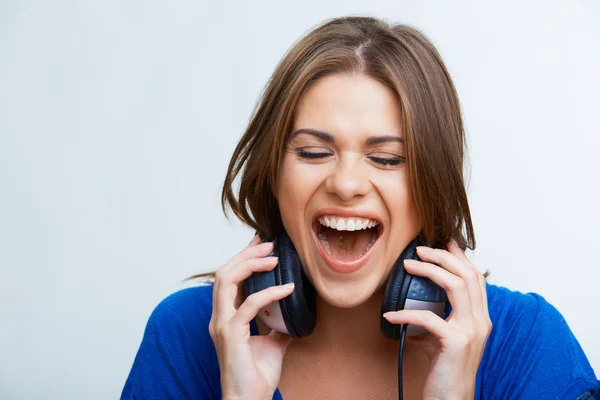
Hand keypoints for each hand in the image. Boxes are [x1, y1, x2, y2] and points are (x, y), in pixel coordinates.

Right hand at [209, 235, 294, 399]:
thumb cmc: (257, 375)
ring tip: (273, 259)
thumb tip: (295, 311)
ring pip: (226, 281)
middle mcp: (219, 318)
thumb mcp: (273, 343)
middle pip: (224, 273)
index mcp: (226, 317)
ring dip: (250, 265)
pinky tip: (287, 289)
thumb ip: (278, 324)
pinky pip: (249, 304)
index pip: (229, 279)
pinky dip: (269, 293)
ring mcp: (222, 324)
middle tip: (268, 244)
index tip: (260, 243)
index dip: (243, 258)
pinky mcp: (231, 334)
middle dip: (245, 254)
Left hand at [383, 239, 491, 398]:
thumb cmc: (446, 370)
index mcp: (480, 318)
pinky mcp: (456, 343)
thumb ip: (436, 318)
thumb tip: (413, 303)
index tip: (443, 241)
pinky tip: (390, 314)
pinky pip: (429, 317)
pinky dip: (406, 312)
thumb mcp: (443, 338)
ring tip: (409, 265)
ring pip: (456, 286)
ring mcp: (471, 331)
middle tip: (420, 249)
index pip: (476, 278)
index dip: (460, 256)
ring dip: (430, 270)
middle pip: (468, 275)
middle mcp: (481, 321)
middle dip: (443, 256)